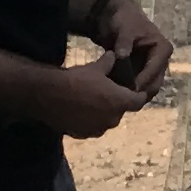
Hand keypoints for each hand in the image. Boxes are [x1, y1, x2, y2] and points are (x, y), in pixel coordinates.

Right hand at [39, 57, 153, 138]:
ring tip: (94, 101)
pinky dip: (90, 120)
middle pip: (121, 111)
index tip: (138, 91)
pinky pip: (92, 127)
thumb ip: (109, 63)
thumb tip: (113, 56)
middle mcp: (112, 119)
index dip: (139, 96)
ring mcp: (97, 129)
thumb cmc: (77, 80)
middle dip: (118, 103)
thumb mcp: (96, 67)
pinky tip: (81, 111)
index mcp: (119, 101)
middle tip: (111, 92)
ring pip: (106, 120)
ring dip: (104, 113)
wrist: (51, 96)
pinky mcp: (83, 135)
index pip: (138, 102)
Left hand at [94, 0, 173, 91]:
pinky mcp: (143, 75)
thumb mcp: (125, 29)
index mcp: (163, 49)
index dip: (141, 82)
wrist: (116, 20)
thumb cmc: (125, 21)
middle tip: (121, 100)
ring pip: (147, 90)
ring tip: (117, 99)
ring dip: (134, 95)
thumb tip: (122, 56)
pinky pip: (139, 89)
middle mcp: (161, 62)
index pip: (154, 70)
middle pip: (154, 85)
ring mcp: (152, 70)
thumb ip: (124, 42)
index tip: (125, 92)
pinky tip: (116, 96)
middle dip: (139, 93)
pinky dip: (129, 93)